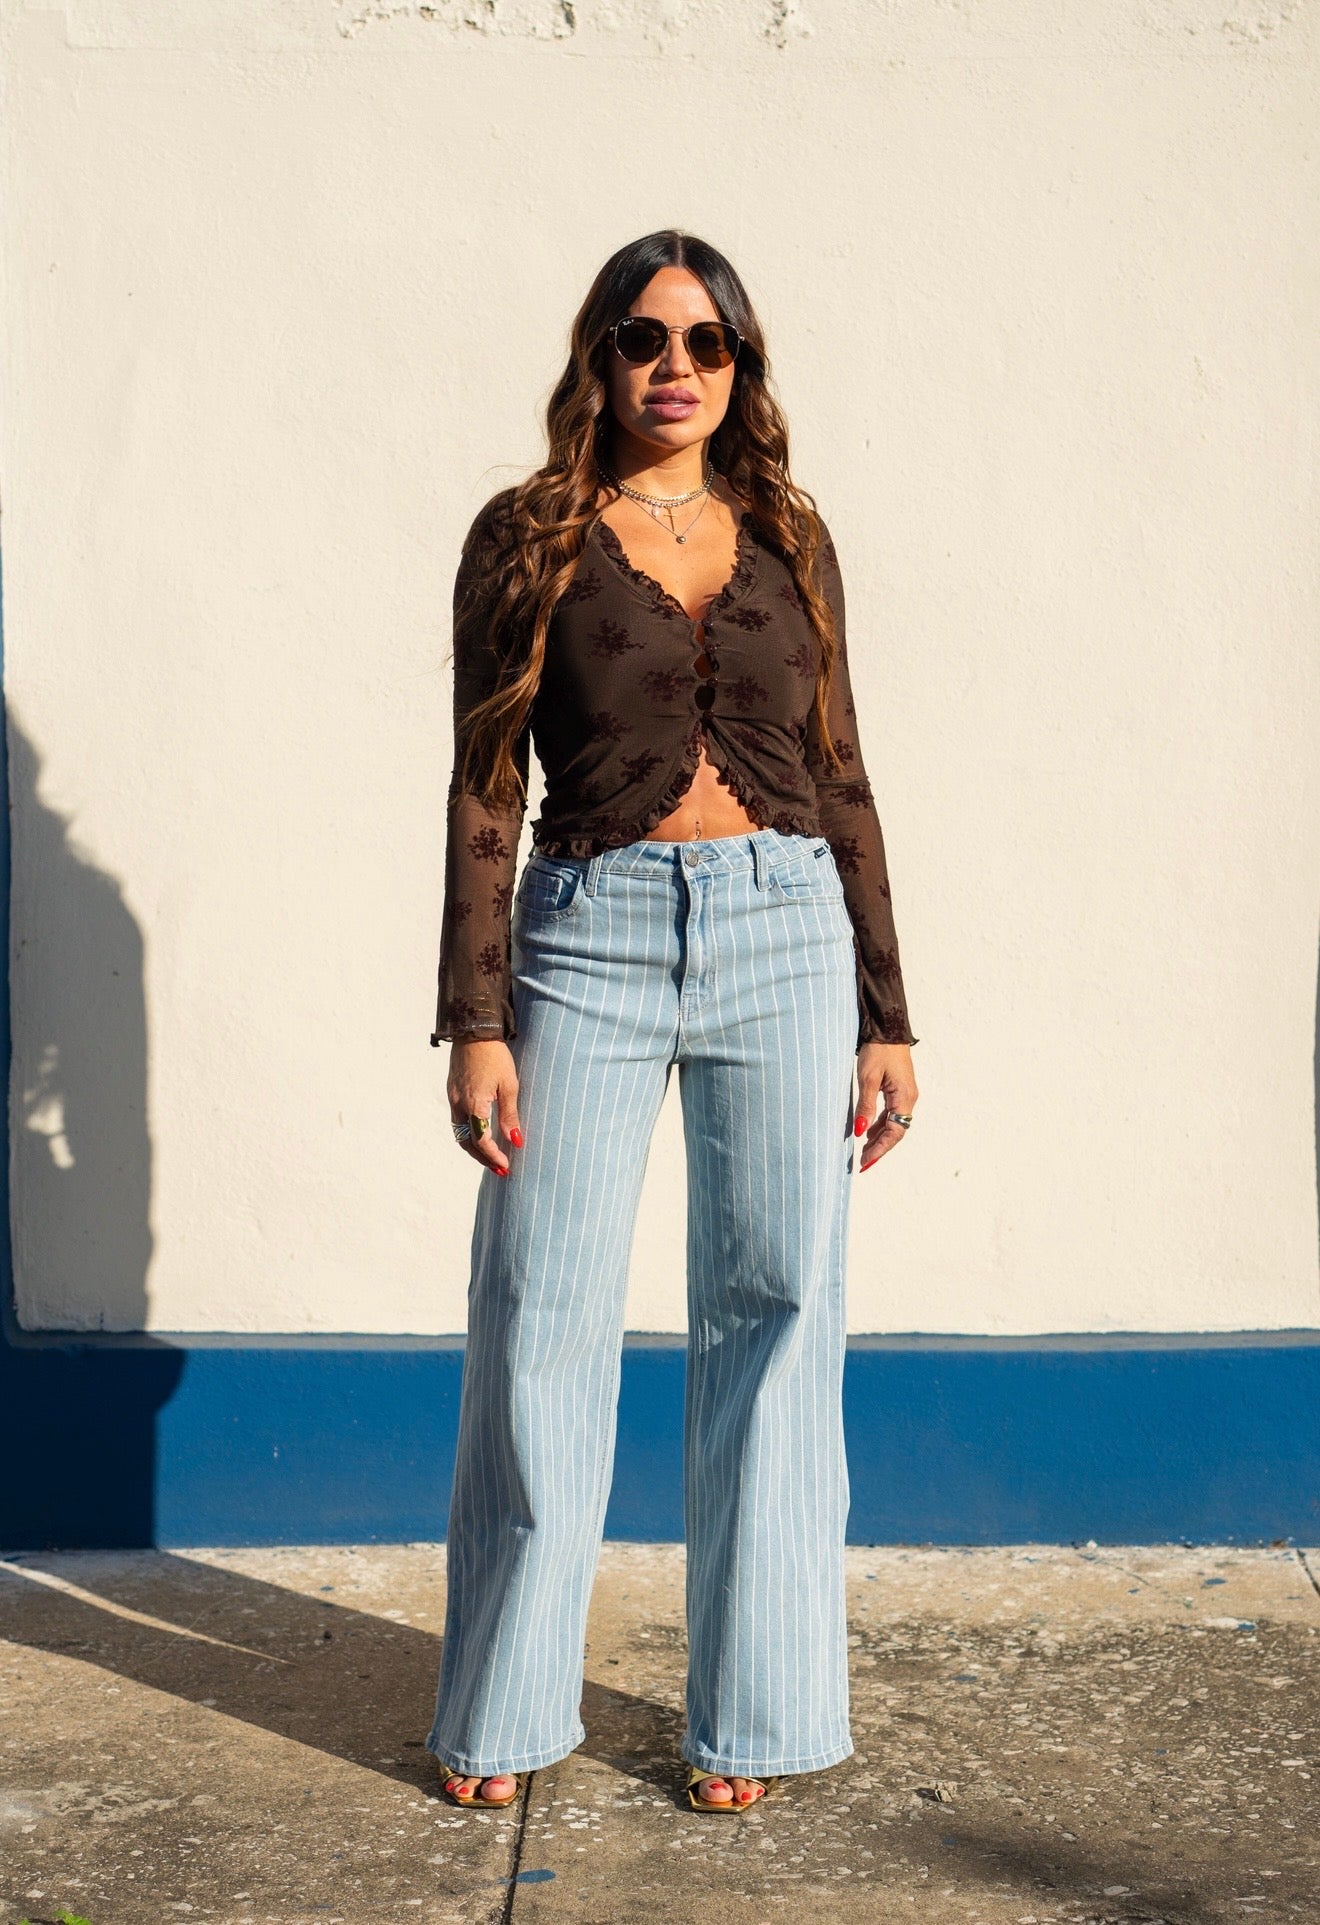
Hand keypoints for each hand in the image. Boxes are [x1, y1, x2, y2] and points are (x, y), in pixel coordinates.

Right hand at [447, 1038, 523, 1177]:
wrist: (474, 1032)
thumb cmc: (495, 1057)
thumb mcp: (509, 1086)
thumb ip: (510, 1115)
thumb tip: (515, 1141)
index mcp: (474, 1105)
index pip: (481, 1141)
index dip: (493, 1157)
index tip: (506, 1166)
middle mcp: (459, 1105)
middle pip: (467, 1143)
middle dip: (484, 1159)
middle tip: (500, 1169)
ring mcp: (453, 1099)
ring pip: (460, 1134)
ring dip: (474, 1149)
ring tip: (491, 1158)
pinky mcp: (452, 1092)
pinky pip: (457, 1121)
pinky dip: (468, 1135)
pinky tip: (480, 1136)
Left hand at [853, 1042, 917, 1172]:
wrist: (886, 1028)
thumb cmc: (877, 1050)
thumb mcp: (867, 1079)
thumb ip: (865, 1106)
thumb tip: (861, 1132)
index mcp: (905, 1097)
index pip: (895, 1132)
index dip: (881, 1149)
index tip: (866, 1162)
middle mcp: (908, 1098)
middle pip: (896, 1131)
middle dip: (880, 1148)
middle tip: (863, 1162)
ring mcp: (905, 1094)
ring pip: (894, 1123)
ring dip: (879, 1137)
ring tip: (863, 1151)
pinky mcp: (899, 1089)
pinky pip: (891, 1113)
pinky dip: (880, 1124)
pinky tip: (868, 1131)